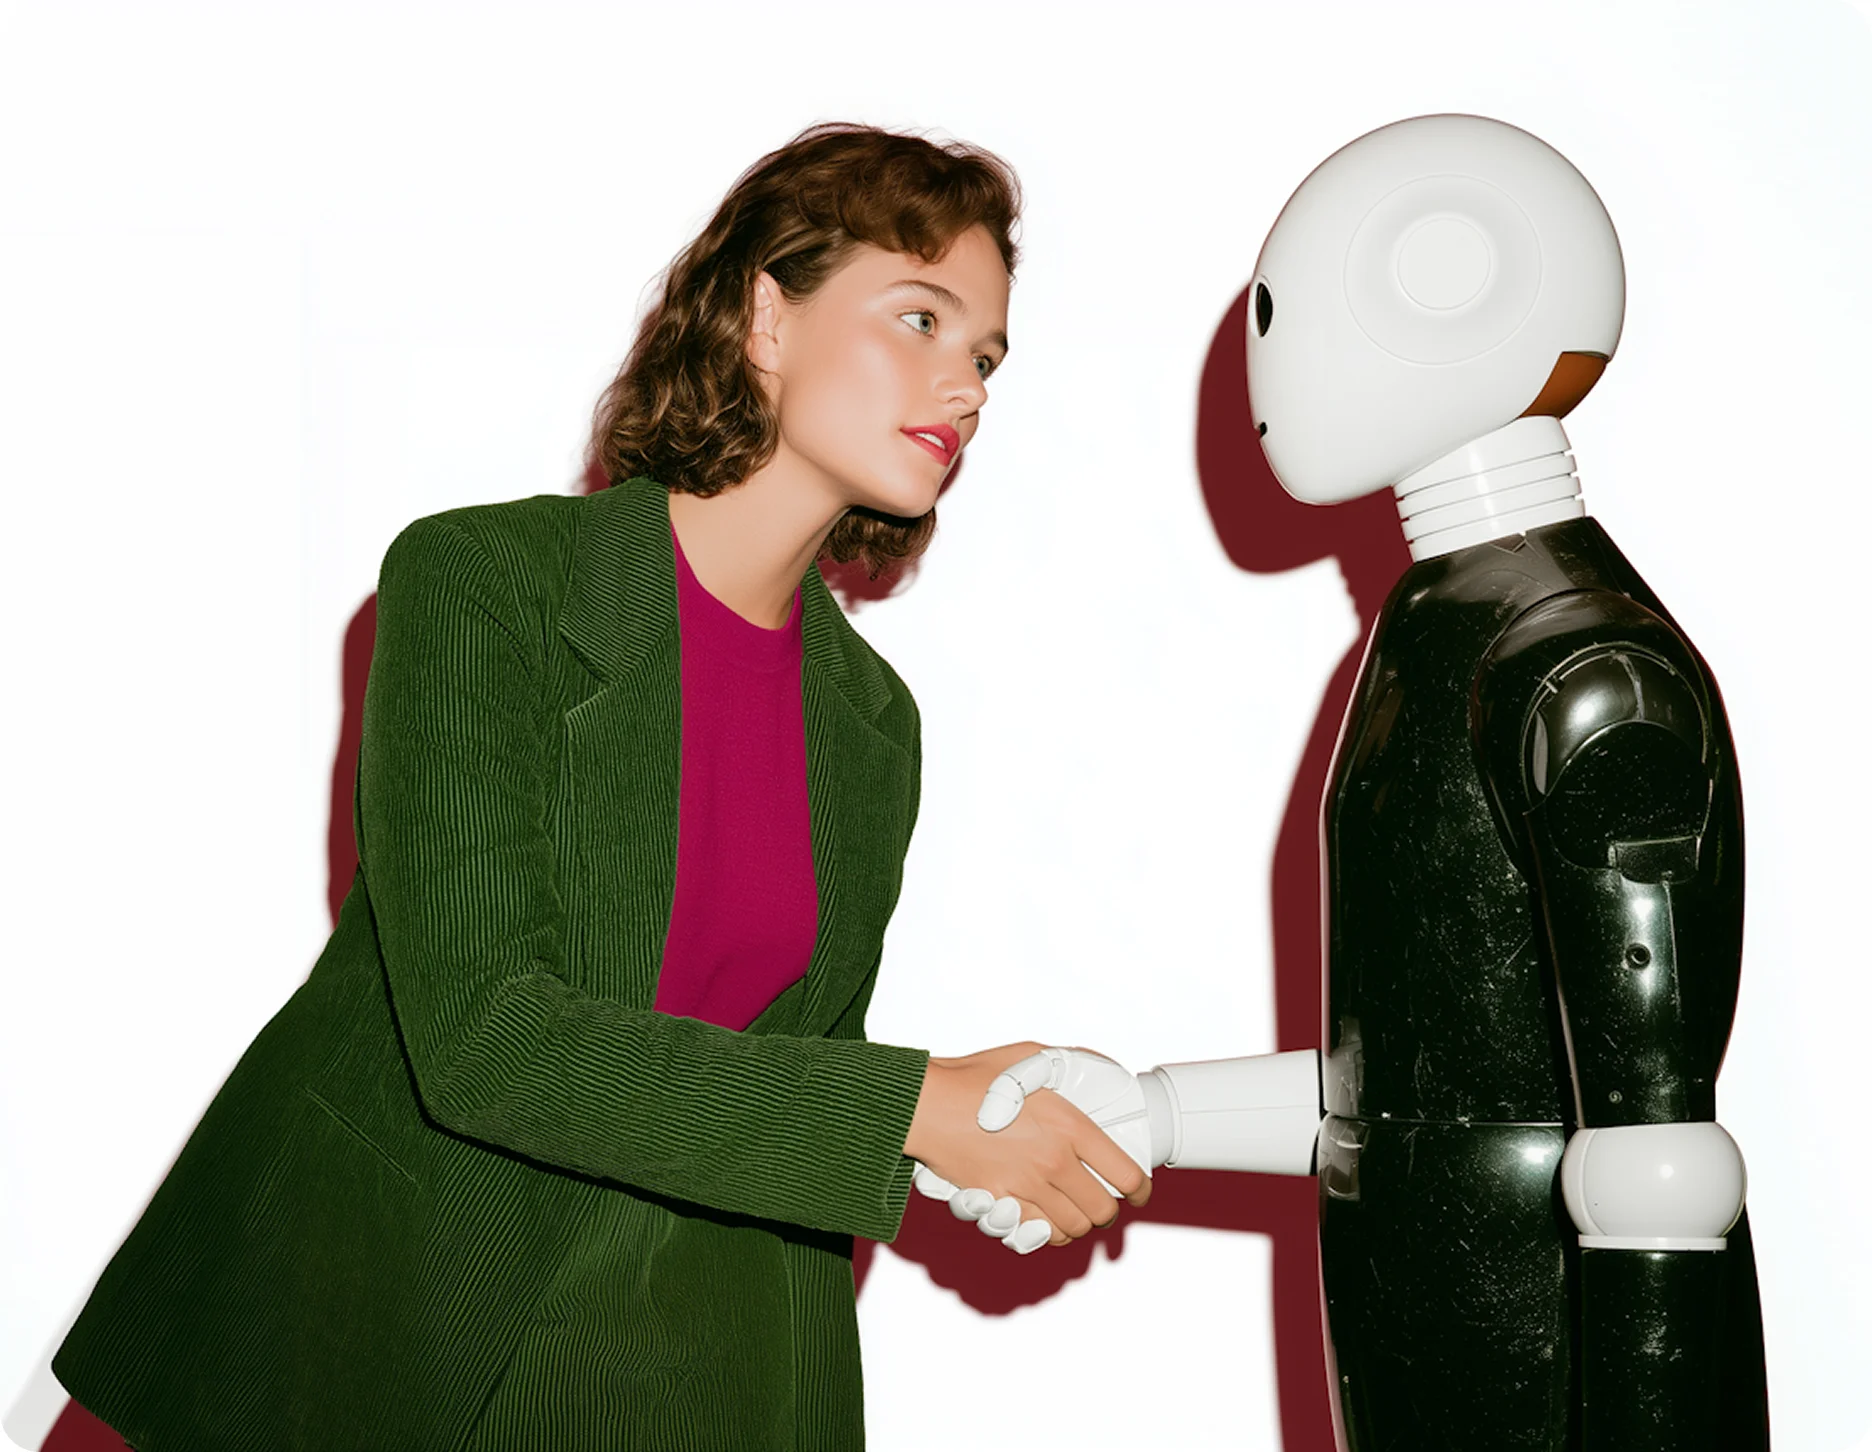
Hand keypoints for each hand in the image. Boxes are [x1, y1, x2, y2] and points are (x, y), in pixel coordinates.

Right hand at [903, 1042, 1151, 1247]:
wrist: (926, 1103)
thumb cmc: (974, 1078)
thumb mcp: (1031, 1058)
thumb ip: (1071, 1064)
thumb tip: (1101, 1066)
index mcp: (1069, 1126)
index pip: (1125, 1174)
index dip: (1142, 1190)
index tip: (1141, 1193)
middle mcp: (1052, 1161)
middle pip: (1102, 1210)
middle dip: (1108, 1209)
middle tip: (1102, 1201)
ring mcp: (1024, 1186)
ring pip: (1072, 1228)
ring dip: (1078, 1224)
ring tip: (1074, 1210)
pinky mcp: (997, 1203)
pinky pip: (1035, 1234)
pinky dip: (1046, 1232)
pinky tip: (1045, 1219)